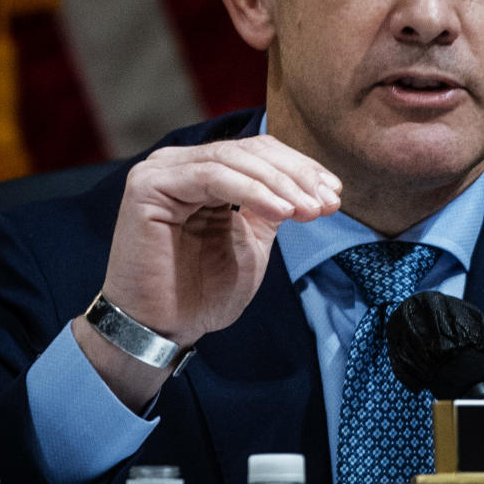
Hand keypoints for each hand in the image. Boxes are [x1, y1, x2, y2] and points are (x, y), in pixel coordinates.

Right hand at [73, 135, 340, 407]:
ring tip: (310, 211)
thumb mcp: (253, 241)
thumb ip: (272, 207)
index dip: (301, 168)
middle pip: (251, 151)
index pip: (260, 153)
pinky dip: (252, 192)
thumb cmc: (202, 292)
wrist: (162, 332)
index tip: (336, 194)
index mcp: (203, 171)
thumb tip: (312, 185)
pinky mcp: (148, 185)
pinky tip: (281, 212)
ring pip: (235, 160)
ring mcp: (162, 170)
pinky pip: (211, 176)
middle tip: (328, 203)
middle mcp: (180, 163)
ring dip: (280, 184)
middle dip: (297, 176)